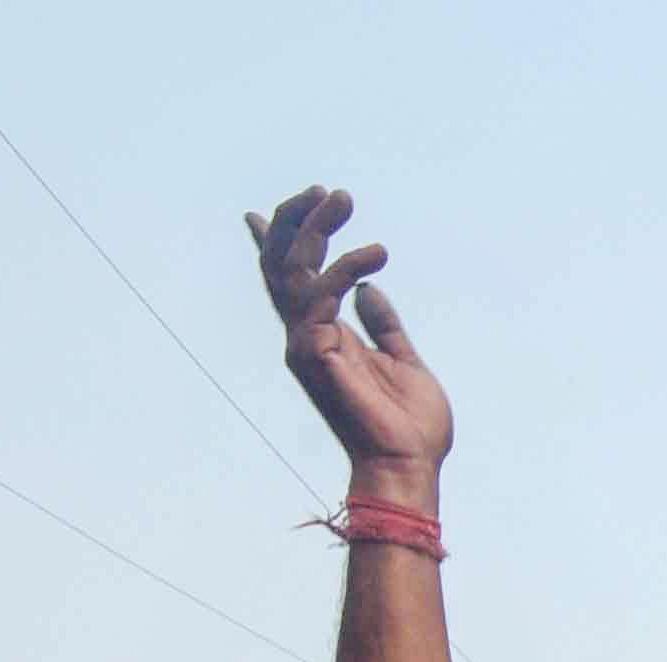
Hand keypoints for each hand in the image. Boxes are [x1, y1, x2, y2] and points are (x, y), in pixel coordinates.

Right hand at [245, 187, 450, 482]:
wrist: (409, 464)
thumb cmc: (409, 425)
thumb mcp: (403, 360)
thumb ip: (384, 325)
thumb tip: (370, 289)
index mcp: (323, 336)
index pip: (289, 282)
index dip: (274, 247)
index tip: (257, 213)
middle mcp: (305, 336)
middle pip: (282, 265)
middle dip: (298, 220)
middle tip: (332, 192)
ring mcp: (305, 345)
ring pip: (293, 270)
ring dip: (318, 228)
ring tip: (344, 200)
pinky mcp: (315, 355)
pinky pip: (320, 297)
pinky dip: (344, 270)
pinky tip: (375, 257)